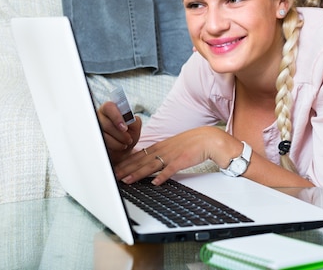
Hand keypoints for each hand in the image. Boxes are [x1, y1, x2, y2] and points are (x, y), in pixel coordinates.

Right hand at [97, 101, 141, 163]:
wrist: (125, 146)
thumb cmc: (129, 133)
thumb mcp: (135, 126)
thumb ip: (134, 121)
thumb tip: (129, 120)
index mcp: (110, 108)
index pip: (109, 107)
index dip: (116, 117)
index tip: (125, 128)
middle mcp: (100, 116)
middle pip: (106, 124)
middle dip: (120, 134)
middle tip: (129, 139)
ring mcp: (96, 127)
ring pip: (104, 135)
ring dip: (118, 142)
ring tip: (125, 143)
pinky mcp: (95, 138)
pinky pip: (102, 143)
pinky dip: (113, 146)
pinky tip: (118, 146)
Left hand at [115, 126, 239, 184]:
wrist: (210, 139)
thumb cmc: (193, 143)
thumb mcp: (173, 145)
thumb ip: (162, 153)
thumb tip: (150, 161)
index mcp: (161, 146)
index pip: (139, 155)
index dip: (126, 162)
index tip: (115, 169)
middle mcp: (163, 150)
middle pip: (141, 160)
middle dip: (126, 169)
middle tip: (113, 176)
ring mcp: (172, 155)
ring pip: (151, 165)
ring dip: (138, 173)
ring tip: (127, 181)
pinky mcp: (182, 160)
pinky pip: (170, 169)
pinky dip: (162, 176)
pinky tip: (155, 183)